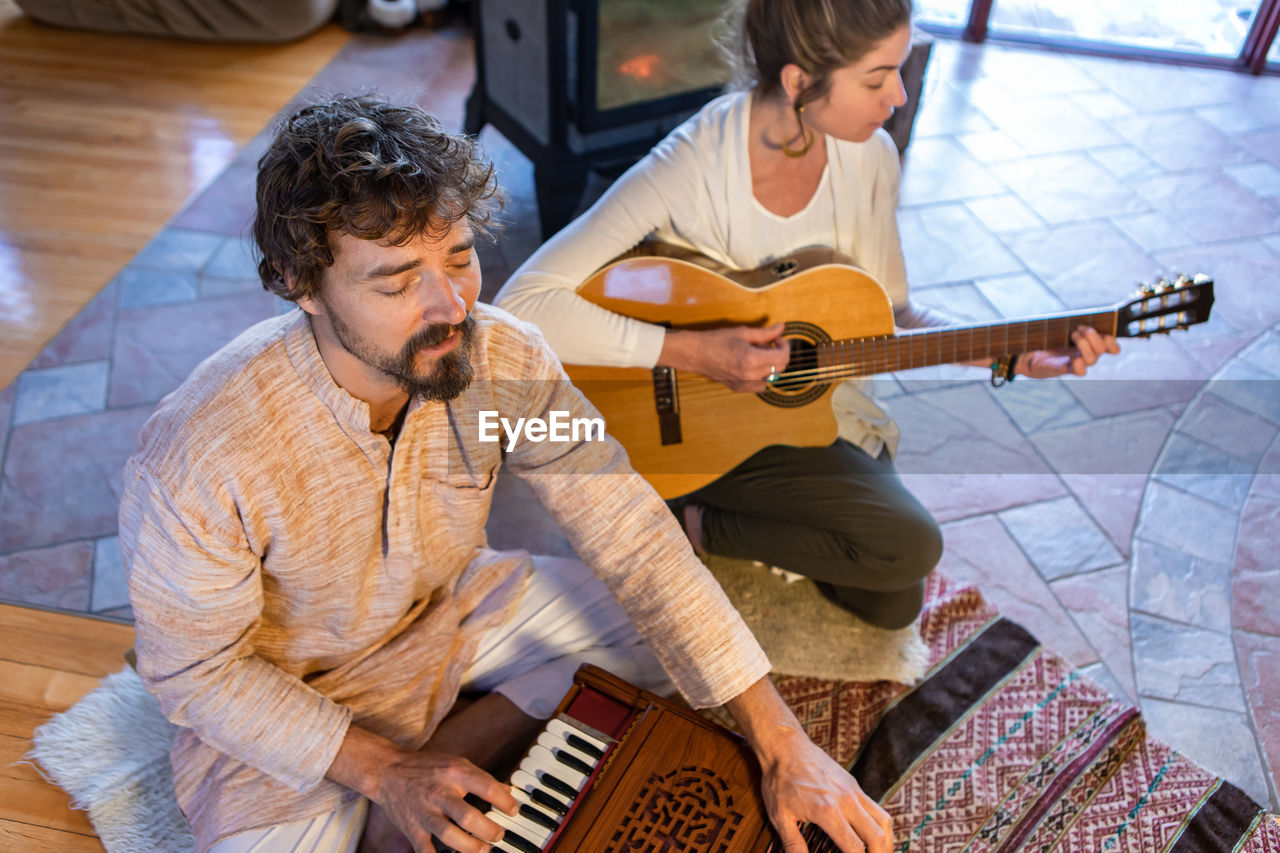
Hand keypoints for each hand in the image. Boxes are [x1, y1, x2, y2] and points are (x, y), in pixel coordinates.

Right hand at [329, 725, 517, 852]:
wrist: (388, 772)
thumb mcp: (456, 763)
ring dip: (470, 847)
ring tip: (483, 849)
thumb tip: (507, 792)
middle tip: (499, 835)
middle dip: (489, 830)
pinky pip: (425, 850)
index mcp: (454, 773)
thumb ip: (481, 778)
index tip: (513, 811)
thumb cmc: (426, 767)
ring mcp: (424, 813)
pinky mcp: (412, 828)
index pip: (486, 788)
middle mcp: (439, 793)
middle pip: (468, 817)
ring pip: (450, 836)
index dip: (505, 802)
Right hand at [660, 323, 789, 391]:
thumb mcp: (743, 332)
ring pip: (771, 377)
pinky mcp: (739, 388)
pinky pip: (760, 385)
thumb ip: (765, 333)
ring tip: (756, 354)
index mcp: (751, 359)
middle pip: (780, 368)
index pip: (782, 357)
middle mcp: (749, 374)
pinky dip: (761, 375)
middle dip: (778, 353)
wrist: (695, 353)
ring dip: (770, 364)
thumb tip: (781, 327)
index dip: (784, 346)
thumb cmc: (716, 340)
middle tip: (766, 344)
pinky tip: (751, 365)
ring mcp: (744, 384)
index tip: (778, 339)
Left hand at [756, 727, 891, 852]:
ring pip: (884, 820)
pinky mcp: (853, 784)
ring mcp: (853, 790)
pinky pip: (876, 808)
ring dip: (886, 842)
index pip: (854, 847)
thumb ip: (793, 844)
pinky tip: (870, 835)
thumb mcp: (779, 816)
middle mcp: (847, 800)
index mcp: (828, 811)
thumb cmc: (779, 780)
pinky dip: (879, 826)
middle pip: (878, 836)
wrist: (785, 746)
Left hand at [1017, 325, 1119, 377]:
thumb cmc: (1050, 338)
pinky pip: (1081, 371)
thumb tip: (1084, 320)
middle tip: (1078, 329)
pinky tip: (1073, 359)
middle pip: (1103, 349)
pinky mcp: (1066, 369)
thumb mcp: (1065, 328)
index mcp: (1092, 345)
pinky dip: (1079, 364)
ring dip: (1083, 343)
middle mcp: (1089, 356)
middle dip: (1092, 335)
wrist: (1031, 353)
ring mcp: (1078, 363)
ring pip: (1093, 359)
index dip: (1112, 340)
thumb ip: (1078, 325)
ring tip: (1071, 336)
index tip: (1099, 329)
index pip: (1114, 348)